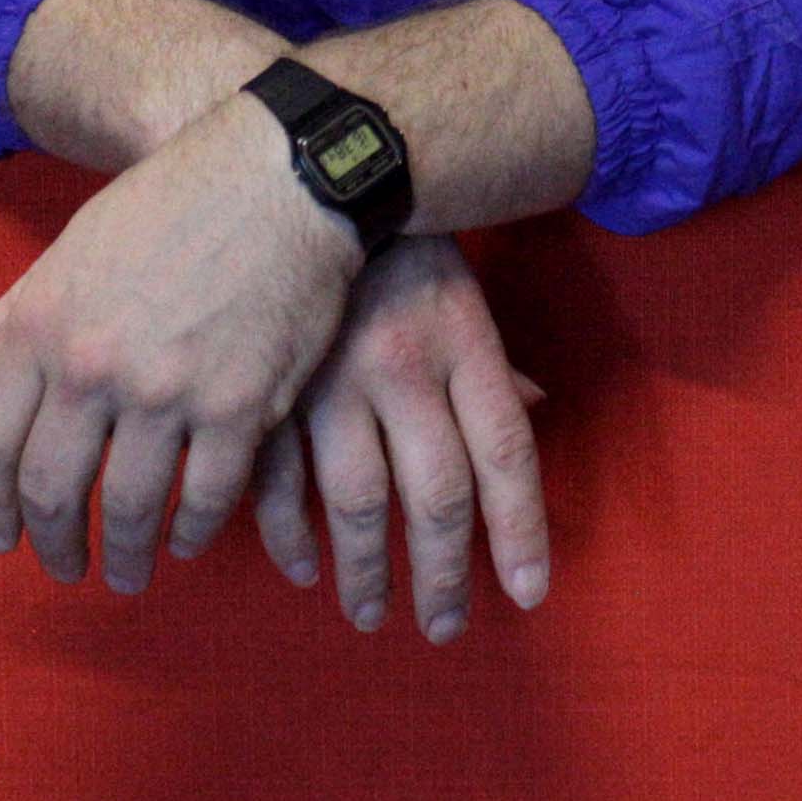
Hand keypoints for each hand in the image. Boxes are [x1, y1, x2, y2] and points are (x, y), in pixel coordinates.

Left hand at [0, 93, 361, 590]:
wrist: (281, 176)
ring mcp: (166, 391)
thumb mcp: (76, 246)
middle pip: (51, 488)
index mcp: (42, 324)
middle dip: (54, 542)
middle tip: (64, 566)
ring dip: (125, 555)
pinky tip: (187, 539)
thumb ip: (17, 308)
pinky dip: (192, 530)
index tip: (1, 536)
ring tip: (127, 573)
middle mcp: (92, 366)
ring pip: (130, 506)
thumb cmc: (174, 202)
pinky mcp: (239, 405)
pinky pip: (207, 496)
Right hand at [245, 234, 552, 643]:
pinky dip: (288, 534)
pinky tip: (303, 567)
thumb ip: (492, 364)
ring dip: (367, 572)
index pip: (505, 454)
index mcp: (459, 343)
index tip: (527, 594)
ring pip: (356, 502)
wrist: (299, 174)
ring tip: (374, 613)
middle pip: (435, 496)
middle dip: (442, 575)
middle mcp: (402, 368)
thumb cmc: (398, 244)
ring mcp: (329, 380)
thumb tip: (535, 411)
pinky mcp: (266, 384)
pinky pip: (276, 480)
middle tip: (446, 626)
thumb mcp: (464, 293)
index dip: (521, 531)